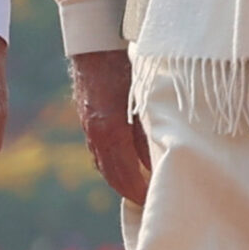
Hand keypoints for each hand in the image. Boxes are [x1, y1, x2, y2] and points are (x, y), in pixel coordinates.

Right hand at [71, 49, 151, 204]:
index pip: (125, 174)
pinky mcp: (88, 124)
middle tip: (149, 203)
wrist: (95, 46)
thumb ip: (150, 130)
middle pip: (112, 175)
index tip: (153, 201)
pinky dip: (113, 167)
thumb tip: (160, 160)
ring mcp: (89, 131)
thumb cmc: (126, 66)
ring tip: (141, 192)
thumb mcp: (146, 98)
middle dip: (130, 192)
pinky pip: (100, 155)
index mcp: (110, 130)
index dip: (139, 191)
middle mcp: (96, 135)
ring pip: (104, 167)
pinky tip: (127, 169)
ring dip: (121, 182)